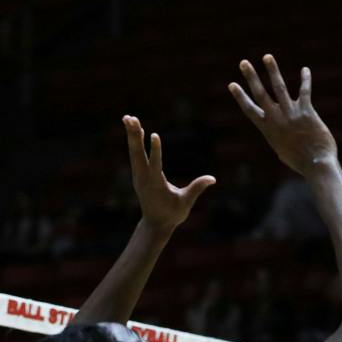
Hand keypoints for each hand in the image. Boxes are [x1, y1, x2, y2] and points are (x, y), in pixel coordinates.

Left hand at [125, 115, 213, 231]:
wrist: (155, 224)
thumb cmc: (172, 214)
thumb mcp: (186, 203)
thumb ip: (197, 189)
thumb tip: (212, 178)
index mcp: (156, 185)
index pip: (155, 164)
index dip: (154, 150)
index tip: (153, 134)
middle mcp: (144, 178)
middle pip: (138, 154)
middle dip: (135, 136)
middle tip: (131, 118)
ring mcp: (139, 176)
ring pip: (134, 152)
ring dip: (132, 135)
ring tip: (128, 117)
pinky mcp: (138, 175)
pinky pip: (135, 155)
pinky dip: (136, 142)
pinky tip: (137, 129)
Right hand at [228, 55, 336, 177]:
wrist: (316, 165)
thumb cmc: (300, 161)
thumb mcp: (282, 150)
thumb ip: (278, 135)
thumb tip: (279, 130)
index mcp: (268, 130)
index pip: (250, 109)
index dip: (240, 96)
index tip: (232, 84)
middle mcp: (277, 120)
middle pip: (260, 94)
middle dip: (251, 77)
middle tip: (243, 62)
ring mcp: (291, 115)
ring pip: (279, 88)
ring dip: (272, 70)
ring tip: (266, 57)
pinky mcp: (307, 112)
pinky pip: (304, 92)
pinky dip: (305, 80)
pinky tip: (305, 69)